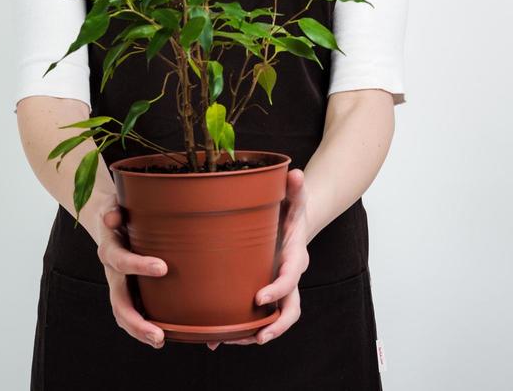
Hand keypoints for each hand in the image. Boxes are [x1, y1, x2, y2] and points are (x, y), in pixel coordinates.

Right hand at [95, 204, 168, 348]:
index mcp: (110, 249)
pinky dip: (141, 327)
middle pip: (118, 302)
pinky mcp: (126, 290)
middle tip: (158, 335)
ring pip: (122, 314)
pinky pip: (129, 313)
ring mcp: (117, 284)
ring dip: (138, 330)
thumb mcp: (114, 203)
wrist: (106, 219)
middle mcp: (111, 272)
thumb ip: (114, 209)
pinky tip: (160, 337)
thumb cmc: (118, 210)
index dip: (139, 265)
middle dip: (136, 321)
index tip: (162, 268)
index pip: (121, 260)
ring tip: (159, 341)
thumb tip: (113, 216)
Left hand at [206, 167, 309, 350]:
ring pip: (274, 319)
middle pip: (290, 309)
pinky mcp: (265, 294)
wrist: (292, 225)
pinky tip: (216, 337)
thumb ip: (295, 188)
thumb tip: (295, 172)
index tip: (259, 299)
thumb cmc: (290, 212)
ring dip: (254, 333)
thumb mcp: (294, 198)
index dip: (278, 290)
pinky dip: (240, 331)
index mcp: (295, 258)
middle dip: (276, 325)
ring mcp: (279, 290)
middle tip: (258, 336)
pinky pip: (257, 318)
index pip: (291, 279)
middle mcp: (289, 278)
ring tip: (231, 340)